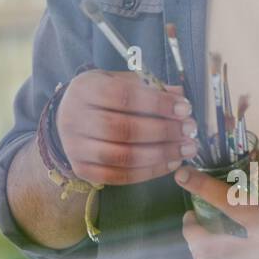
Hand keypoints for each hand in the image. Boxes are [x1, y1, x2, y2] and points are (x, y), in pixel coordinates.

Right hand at [55, 70, 199, 185]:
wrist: (69, 117)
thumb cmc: (101, 96)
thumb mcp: (120, 81)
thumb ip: (149, 87)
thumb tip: (180, 96)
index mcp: (84, 89)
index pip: (124, 96)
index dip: (157, 104)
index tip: (184, 109)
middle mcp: (74, 118)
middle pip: (124, 129)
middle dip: (163, 131)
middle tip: (189, 131)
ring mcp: (75, 147)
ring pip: (123, 156)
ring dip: (160, 155)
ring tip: (185, 150)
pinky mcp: (82, 170)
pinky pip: (119, 177)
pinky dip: (149, 172)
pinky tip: (170, 164)